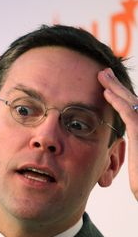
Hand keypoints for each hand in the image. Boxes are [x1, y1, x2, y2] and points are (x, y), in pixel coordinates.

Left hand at [98, 68, 137, 200]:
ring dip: (115, 87)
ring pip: (131, 102)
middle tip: (104, 74)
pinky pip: (130, 113)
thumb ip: (132, 146)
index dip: (121, 96)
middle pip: (133, 101)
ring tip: (102, 75)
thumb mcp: (137, 162)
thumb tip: (120, 142)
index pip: (134, 109)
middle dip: (117, 86)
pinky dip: (118, 101)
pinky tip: (106, 93)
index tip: (107, 88)